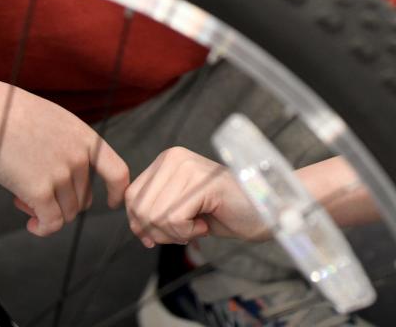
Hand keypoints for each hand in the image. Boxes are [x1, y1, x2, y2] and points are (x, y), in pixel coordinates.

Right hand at [0, 71, 129, 235]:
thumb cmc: (10, 115)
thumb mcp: (53, 121)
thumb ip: (69, 146)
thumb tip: (73, 179)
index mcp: (85, 137)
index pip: (117, 171)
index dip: (117, 191)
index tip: (111, 202)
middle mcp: (78, 156)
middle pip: (84, 199)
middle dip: (63, 203)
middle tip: (35, 193)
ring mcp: (61, 173)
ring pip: (66, 213)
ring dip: (46, 212)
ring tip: (21, 197)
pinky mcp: (41, 190)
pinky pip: (51, 223)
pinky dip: (42, 229)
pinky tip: (31, 225)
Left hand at [124, 147, 269, 247]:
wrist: (263, 211)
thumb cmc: (223, 211)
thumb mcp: (179, 208)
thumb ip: (155, 210)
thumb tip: (136, 228)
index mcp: (166, 160)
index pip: (132, 196)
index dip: (139, 223)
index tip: (156, 236)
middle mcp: (173, 157)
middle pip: (141, 208)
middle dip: (158, 232)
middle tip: (184, 232)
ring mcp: (187, 167)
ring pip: (156, 216)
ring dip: (175, 233)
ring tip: (196, 226)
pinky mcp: (202, 183)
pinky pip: (174, 220)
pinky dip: (188, 233)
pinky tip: (204, 225)